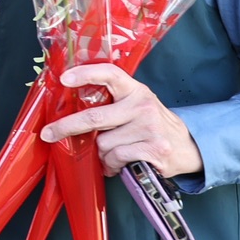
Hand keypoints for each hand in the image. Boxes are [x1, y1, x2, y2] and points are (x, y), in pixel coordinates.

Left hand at [44, 64, 201, 177]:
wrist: (190, 147)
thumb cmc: (153, 126)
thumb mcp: (138, 106)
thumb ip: (113, 104)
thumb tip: (72, 112)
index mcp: (136, 90)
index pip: (110, 73)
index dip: (86, 73)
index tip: (64, 78)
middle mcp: (143, 106)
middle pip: (94, 116)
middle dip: (67, 127)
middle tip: (49, 134)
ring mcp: (149, 128)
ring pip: (103, 144)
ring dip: (100, 154)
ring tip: (110, 155)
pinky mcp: (153, 149)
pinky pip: (116, 158)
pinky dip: (111, 165)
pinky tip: (117, 165)